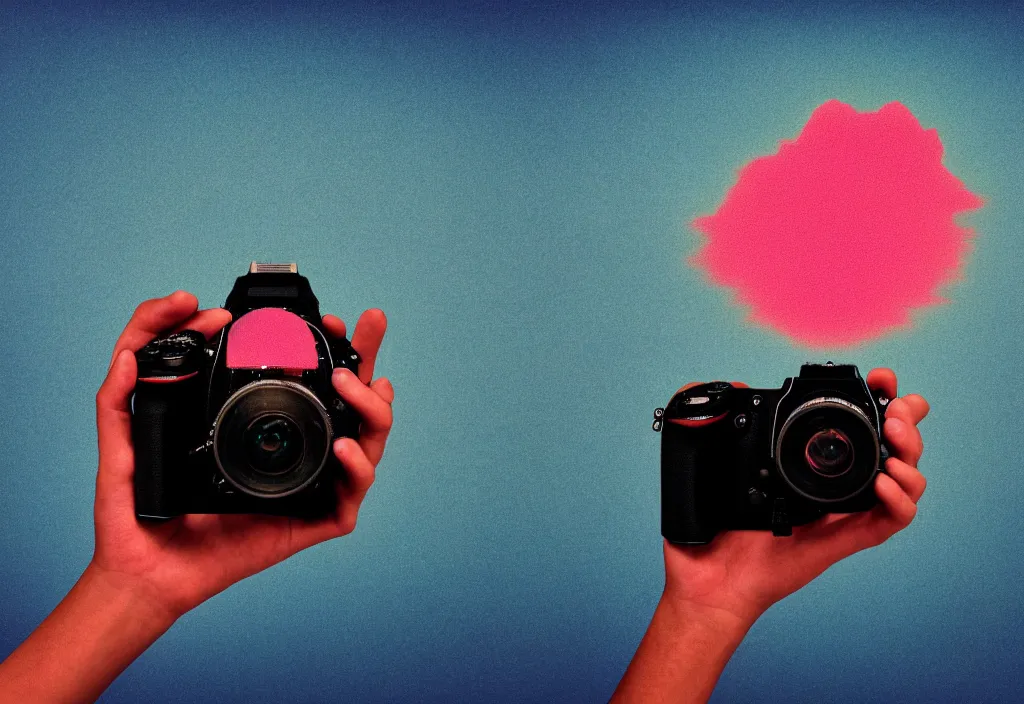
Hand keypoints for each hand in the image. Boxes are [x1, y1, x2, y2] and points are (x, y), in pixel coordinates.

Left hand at [91, 291, 393, 619]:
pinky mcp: (309, 522)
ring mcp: (306, 485)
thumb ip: (120, 394)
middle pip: (349, 398)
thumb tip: (130, 351)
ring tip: (348, 384)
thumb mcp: (125, 443)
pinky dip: (356, 468)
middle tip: (370, 321)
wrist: (140, 570)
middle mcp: (293, 450)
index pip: (307, 377)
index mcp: (260, 426)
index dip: (325, 345)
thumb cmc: (137, 513)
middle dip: (368, 355)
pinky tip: (341, 447)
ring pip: (367, 440)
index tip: (321, 319)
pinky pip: (350, 496)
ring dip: (367, 407)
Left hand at [662, 368, 928, 625]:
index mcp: (810, 462)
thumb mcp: (709, 462)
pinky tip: (883, 483)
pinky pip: (891, 521)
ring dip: (910, 455)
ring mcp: (844, 512)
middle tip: (895, 410)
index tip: (880, 378)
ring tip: (893, 439)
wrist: (711, 579)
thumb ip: (714, 421)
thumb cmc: (712, 526)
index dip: (879, 398)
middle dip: (908, 420)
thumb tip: (732, 385)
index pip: (859, 423)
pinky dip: (899, 499)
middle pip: (895, 446)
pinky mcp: (846, 540)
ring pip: (905, 480)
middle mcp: (835, 484)